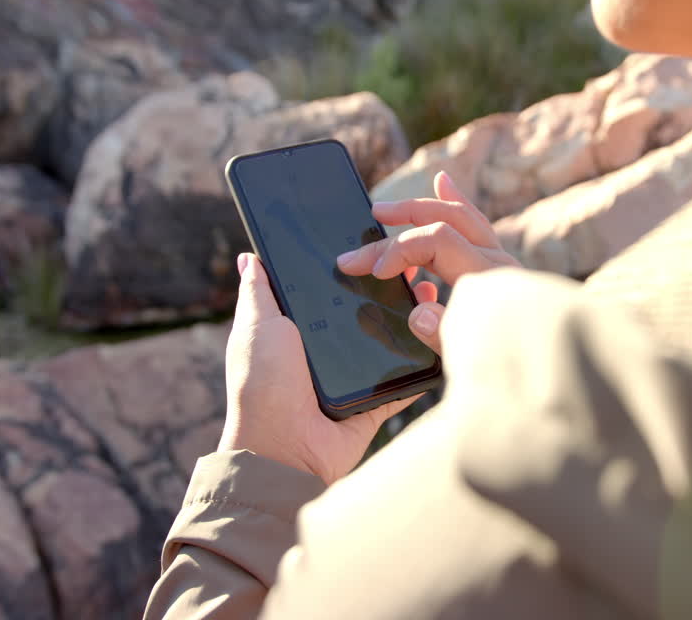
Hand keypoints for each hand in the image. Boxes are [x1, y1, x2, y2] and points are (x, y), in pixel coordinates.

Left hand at [219, 253, 416, 484]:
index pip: (331, 292)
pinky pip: (405, 381)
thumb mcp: (256, 328)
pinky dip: (422, 363)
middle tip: (414, 265)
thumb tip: (249, 258)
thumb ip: (258, 294)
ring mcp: (353, 378)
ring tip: (432, 290)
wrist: (283, 448)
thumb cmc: (262, 384)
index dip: (352, 269)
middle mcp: (328, 352)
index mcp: (300, 332)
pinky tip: (442, 332)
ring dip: (412, 319)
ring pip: (390, 342)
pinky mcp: (374, 403)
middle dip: (389, 289)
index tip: (377, 244)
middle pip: (366, 313)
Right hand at [336, 171, 519, 354]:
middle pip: (448, 218)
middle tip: (370, 221)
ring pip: (462, 215)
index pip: (438, 241)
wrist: (546, 364)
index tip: (372, 273)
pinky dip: (455, 204)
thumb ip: (444, 335)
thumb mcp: (473, 358)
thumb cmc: (510, 361)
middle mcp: (498, 262)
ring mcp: (501, 260)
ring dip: (423, 207)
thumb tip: (419, 312)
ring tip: (389, 209)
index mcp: (488, 280)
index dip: (401, 250)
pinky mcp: (500, 266)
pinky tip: (442, 183)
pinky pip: (475, 225)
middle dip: (404, 216)